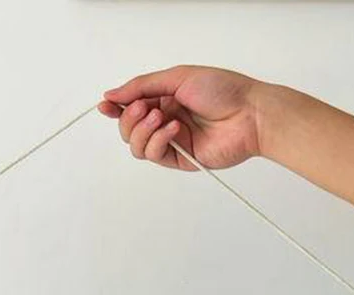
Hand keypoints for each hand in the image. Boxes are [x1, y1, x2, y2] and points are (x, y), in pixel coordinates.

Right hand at [99, 66, 265, 170]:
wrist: (249, 114)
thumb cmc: (223, 90)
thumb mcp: (177, 77)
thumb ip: (142, 86)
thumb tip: (112, 94)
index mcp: (165, 98)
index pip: (131, 106)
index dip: (115, 106)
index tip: (105, 104)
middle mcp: (166, 120)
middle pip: (129, 128)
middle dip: (129, 118)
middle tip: (144, 108)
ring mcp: (172, 141)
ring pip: (137, 146)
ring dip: (142, 130)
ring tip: (160, 117)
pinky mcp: (180, 159)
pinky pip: (155, 155)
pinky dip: (158, 141)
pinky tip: (172, 129)